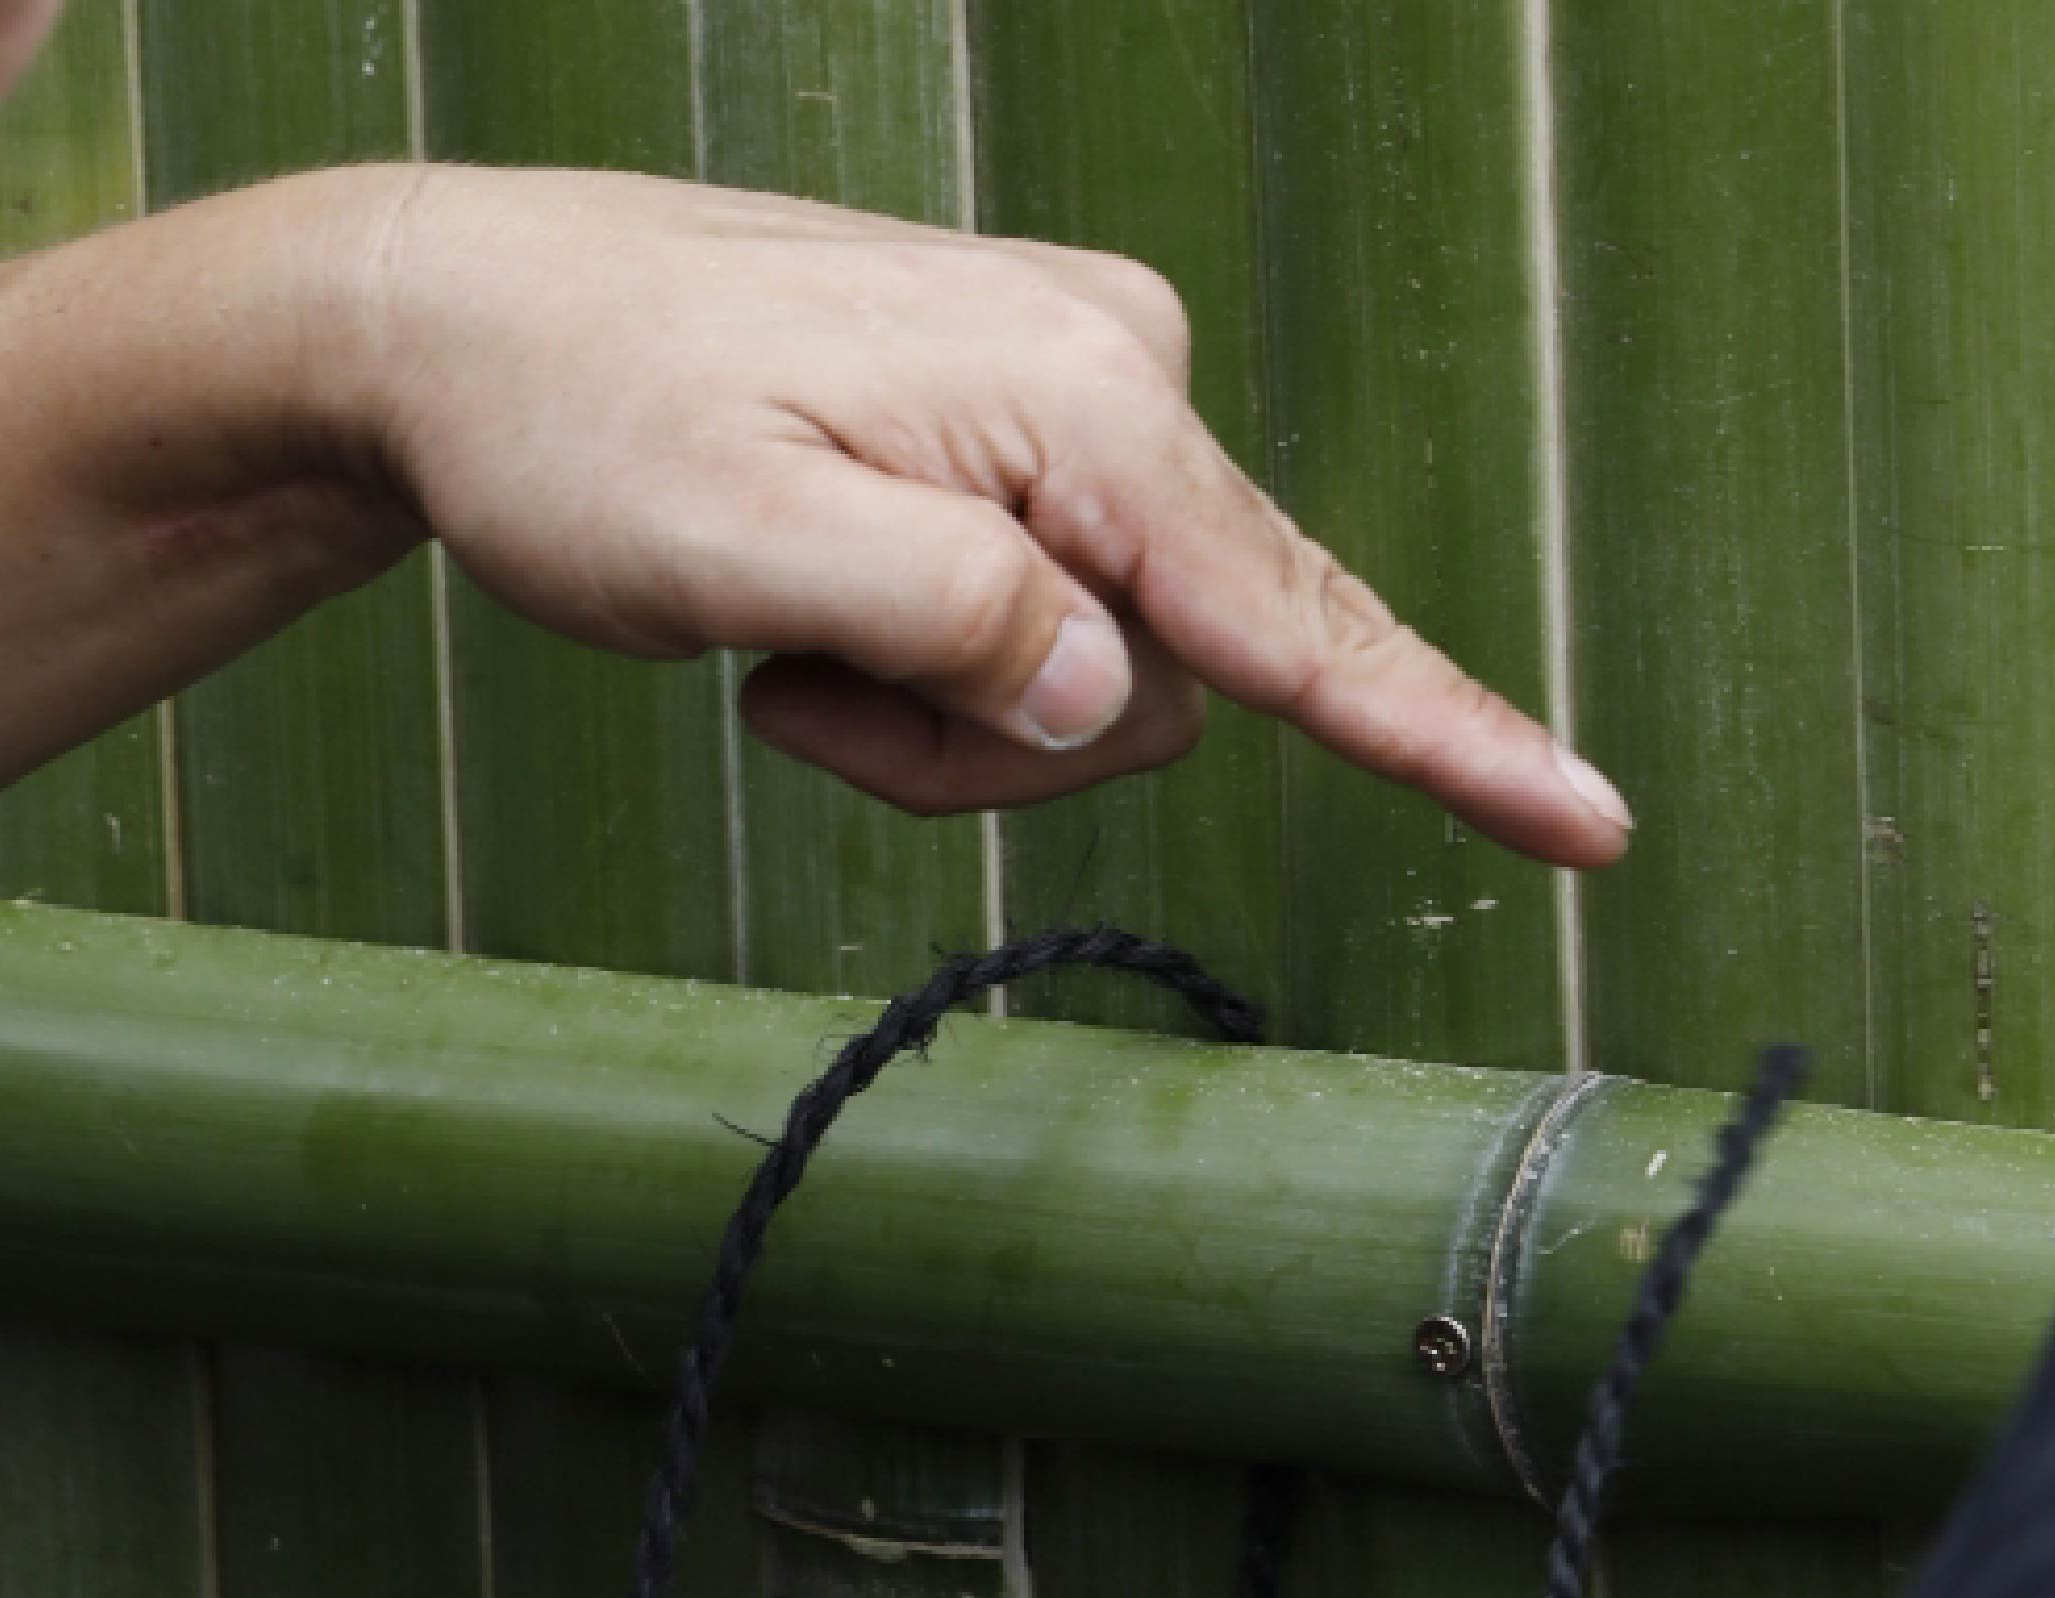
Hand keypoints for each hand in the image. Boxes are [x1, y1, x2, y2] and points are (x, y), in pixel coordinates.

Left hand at [342, 166, 1631, 866]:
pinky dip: (934, 655)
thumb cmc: (574, 418)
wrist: (465, 319)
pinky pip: (1047, 607)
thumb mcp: (740, 543)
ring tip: (787, 645)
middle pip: (1170, 675)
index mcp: (1079, 396)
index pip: (1295, 617)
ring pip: (1101, 663)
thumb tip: (1113, 695)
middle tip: (802, 701)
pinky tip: (814, 605)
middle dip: (993, 747)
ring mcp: (1073, 387)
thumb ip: (953, 625)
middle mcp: (1114, 369)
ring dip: (947, 708)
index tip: (1588, 821)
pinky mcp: (1024, 420)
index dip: (1446, 741)